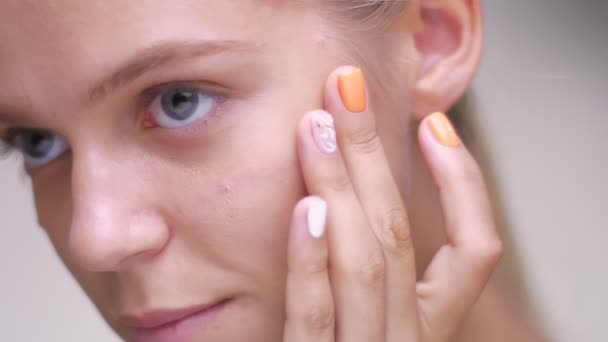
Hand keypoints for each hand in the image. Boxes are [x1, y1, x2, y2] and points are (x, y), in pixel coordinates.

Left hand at [283, 66, 502, 341]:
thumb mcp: (371, 320)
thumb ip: (368, 272)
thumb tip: (350, 190)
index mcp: (428, 328)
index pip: (477, 254)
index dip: (466, 186)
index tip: (434, 123)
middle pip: (403, 238)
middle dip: (374, 156)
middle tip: (346, 90)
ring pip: (366, 266)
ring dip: (341, 188)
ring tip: (317, 127)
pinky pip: (315, 319)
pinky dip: (311, 262)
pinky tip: (305, 208)